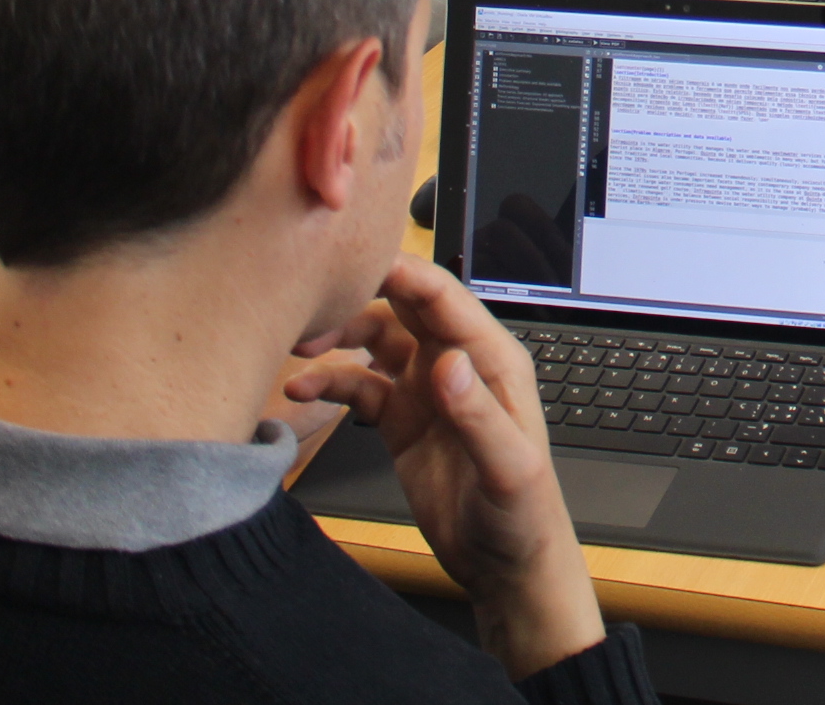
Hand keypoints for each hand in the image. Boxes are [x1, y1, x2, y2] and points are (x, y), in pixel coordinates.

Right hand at [287, 257, 605, 678]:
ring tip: (300, 345)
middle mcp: (457, 365)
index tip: (361, 258)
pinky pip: (360, 386)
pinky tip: (303, 391)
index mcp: (493, 361)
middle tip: (313, 295)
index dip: (405, 275)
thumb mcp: (509, 468)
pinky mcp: (401, 420)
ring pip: (376, 342)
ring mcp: (425, 391)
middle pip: (405, 308)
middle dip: (362, 294)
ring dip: (339, 338)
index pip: (446, 301)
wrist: (506, 566)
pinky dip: (331, 382)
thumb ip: (479, 415)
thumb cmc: (525, 515)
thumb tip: (448, 364)